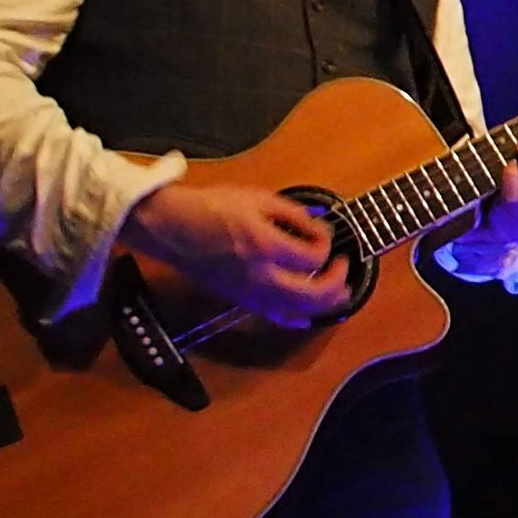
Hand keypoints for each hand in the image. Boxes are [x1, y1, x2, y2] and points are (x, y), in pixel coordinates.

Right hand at [120, 183, 349, 328]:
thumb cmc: (210, 208)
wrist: (172, 228)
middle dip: (337, 283)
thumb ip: (293, 212)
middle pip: (313, 294)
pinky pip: (273, 316)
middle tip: (344, 268)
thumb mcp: (257, 198)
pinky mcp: (239, 299)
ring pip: (297, 311)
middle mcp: (259, 275)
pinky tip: (307, 318)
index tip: (323, 233)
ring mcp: (249, 292)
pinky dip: (295, 318)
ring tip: (340, 293)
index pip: (313, 256)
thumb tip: (318, 222)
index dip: (326, 244)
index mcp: (264, 246)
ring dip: (324, 305)